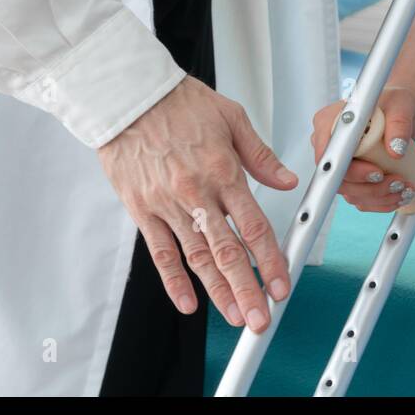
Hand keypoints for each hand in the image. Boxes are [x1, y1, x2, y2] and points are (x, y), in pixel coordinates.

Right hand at [97, 75, 296, 331]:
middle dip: (247, 289)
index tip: (282, 284)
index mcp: (223, 171)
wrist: (127, 96)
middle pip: (227, 251)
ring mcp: (167, 204)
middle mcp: (196, 193)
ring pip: (196, 258)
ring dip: (217, 292)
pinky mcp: (141, 209)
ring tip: (235, 316)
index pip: (254, 227)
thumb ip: (261, 156)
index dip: (271, 261)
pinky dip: (173, 281)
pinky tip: (188, 303)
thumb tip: (287, 181)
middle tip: (261, 319)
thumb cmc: (179, 102)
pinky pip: (159, 252)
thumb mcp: (232, 118)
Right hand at [311, 86, 414, 212]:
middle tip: (397, 182)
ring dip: (379, 197)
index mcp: (329, 123)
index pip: (328, 155)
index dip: (350, 170)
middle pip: (339, 179)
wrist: (404, 112)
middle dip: (370, 188)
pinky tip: (400, 197)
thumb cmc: (396, 102)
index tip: (376, 172)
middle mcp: (331, 145)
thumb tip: (395, 150)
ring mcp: (342, 164)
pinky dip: (381, 203)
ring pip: (351, 193)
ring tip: (405, 189)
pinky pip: (362, 198)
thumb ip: (399, 122)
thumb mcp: (401, 105)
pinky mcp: (355, 178)